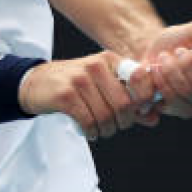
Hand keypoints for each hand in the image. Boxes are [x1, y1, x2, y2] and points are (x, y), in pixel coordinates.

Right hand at [18, 51, 159, 139]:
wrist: (36, 82)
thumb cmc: (75, 85)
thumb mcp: (103, 86)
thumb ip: (130, 101)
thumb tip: (154, 118)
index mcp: (110, 60)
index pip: (141, 79)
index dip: (144, 101)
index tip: (138, 113)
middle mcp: (97, 65)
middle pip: (124, 104)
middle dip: (123, 122)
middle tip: (114, 126)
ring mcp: (80, 79)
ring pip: (106, 116)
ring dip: (106, 130)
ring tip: (100, 130)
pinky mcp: (65, 95)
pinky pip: (88, 121)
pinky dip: (91, 132)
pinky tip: (89, 131)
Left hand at [139, 19, 191, 118]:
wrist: (156, 50)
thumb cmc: (182, 39)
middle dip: (188, 65)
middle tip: (178, 51)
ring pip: (187, 95)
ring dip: (172, 72)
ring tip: (164, 57)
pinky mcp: (179, 109)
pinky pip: (171, 104)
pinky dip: (160, 83)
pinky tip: (155, 71)